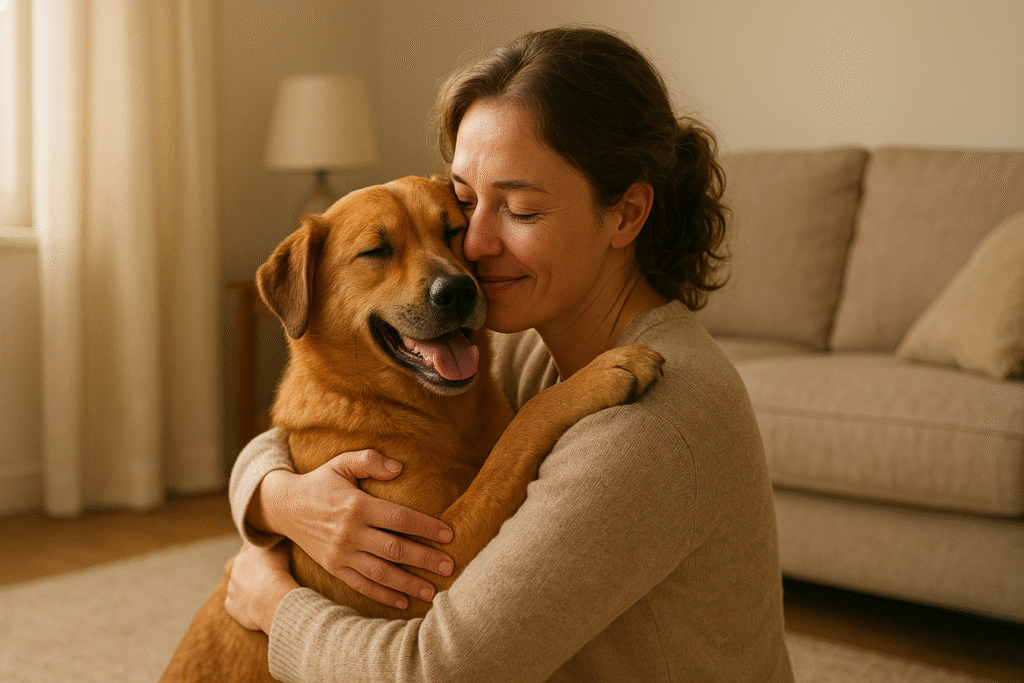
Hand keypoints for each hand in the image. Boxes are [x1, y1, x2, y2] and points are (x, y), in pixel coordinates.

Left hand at [225, 542, 297, 632]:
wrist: (272, 599)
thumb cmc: (279, 572)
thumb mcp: (281, 547)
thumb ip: (274, 540)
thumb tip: (276, 535)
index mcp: (244, 554)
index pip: (249, 548)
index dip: (258, 552)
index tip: (266, 555)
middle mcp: (234, 569)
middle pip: (242, 567)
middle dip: (251, 570)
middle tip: (266, 575)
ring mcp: (231, 588)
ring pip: (238, 586)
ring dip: (247, 587)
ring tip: (263, 593)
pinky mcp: (230, 605)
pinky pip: (236, 603)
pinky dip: (244, 604)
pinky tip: (256, 605)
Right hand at [250, 449, 454, 609]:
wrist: (284, 507)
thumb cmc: (320, 482)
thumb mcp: (341, 463)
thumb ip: (369, 460)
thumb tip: (399, 468)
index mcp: (357, 506)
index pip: (400, 519)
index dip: (426, 527)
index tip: (448, 535)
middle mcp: (350, 533)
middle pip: (395, 550)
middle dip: (425, 560)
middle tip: (450, 567)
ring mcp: (341, 554)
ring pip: (381, 573)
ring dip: (408, 584)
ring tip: (432, 592)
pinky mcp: (334, 568)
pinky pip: (361, 585)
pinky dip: (382, 595)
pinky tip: (402, 602)